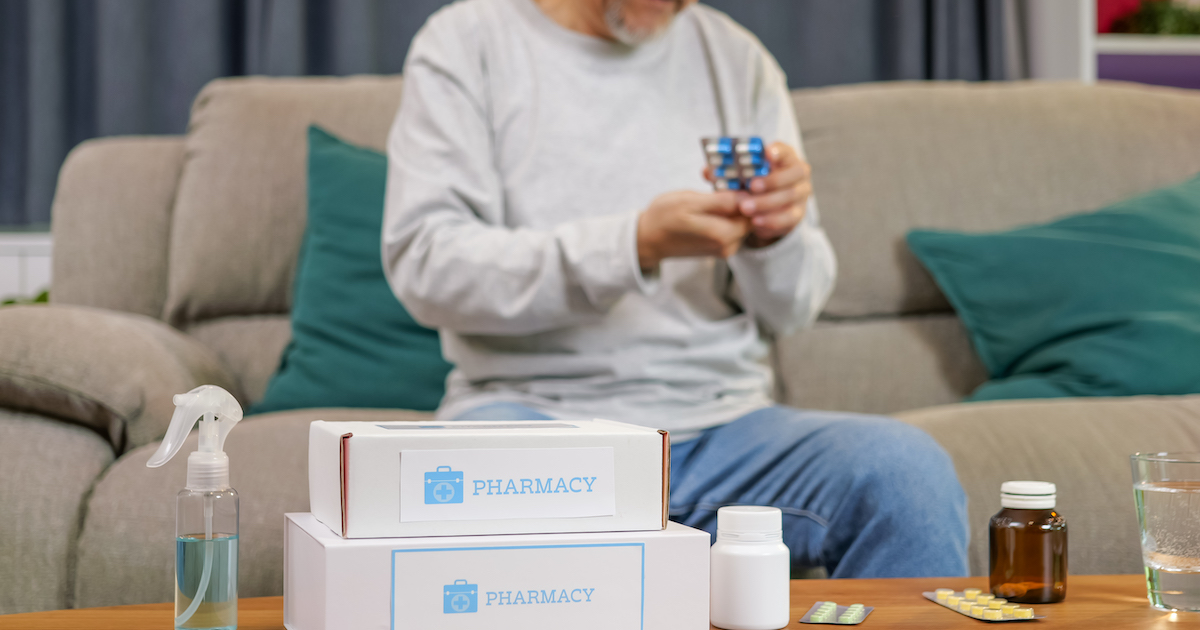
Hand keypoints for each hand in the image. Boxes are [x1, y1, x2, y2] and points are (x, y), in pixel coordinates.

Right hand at [636, 190, 750, 271]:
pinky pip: (731, 225)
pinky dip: (725, 212)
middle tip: (724, 179)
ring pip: (741, 219)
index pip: (754, 209)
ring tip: (714, 189)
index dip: (749, 190)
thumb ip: (721, 201)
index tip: (738, 174)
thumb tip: (747, 196)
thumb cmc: (664, 217)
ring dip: (732, 203)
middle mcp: (728, 246)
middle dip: (740, 195)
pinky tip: (711, 202)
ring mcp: (724, 248)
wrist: (647, 239)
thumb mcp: (690, 202)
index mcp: (724, 235)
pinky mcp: (719, 247)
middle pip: (750, 215)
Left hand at [705, 141, 811, 246]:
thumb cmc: (753, 184)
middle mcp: (798, 174)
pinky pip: (788, 219)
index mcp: (785, 157)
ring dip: (767, 203)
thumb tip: (708, 171)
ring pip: (789, 197)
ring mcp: (801, 195)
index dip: (777, 151)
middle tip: (751, 187)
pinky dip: (771, 221)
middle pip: (793, 174)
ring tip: (746, 208)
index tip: (766, 154)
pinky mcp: (797, 215)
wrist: (767, 207)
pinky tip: (756, 222)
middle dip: (771, 181)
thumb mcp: (742, 175)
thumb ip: (728, 171)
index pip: (785, 150)